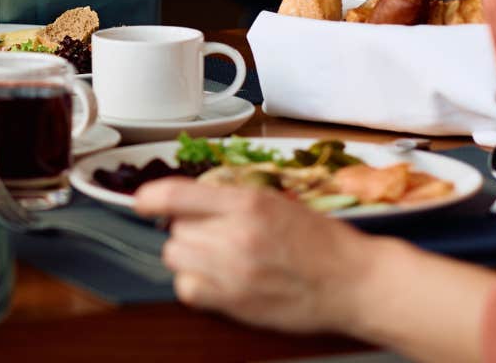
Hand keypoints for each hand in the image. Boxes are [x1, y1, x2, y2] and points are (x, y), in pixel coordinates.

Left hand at [134, 179, 371, 334]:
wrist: (354, 282)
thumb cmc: (322, 242)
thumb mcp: (276, 202)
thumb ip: (230, 199)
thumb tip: (186, 199)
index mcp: (248, 202)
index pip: (175, 194)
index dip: (150, 198)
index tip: (141, 202)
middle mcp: (236, 234)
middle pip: (174, 229)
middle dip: (186, 229)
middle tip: (211, 234)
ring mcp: (234, 271)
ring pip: (176, 257)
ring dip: (188, 255)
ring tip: (216, 256)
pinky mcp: (235, 302)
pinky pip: (187, 289)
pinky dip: (194, 284)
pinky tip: (216, 279)